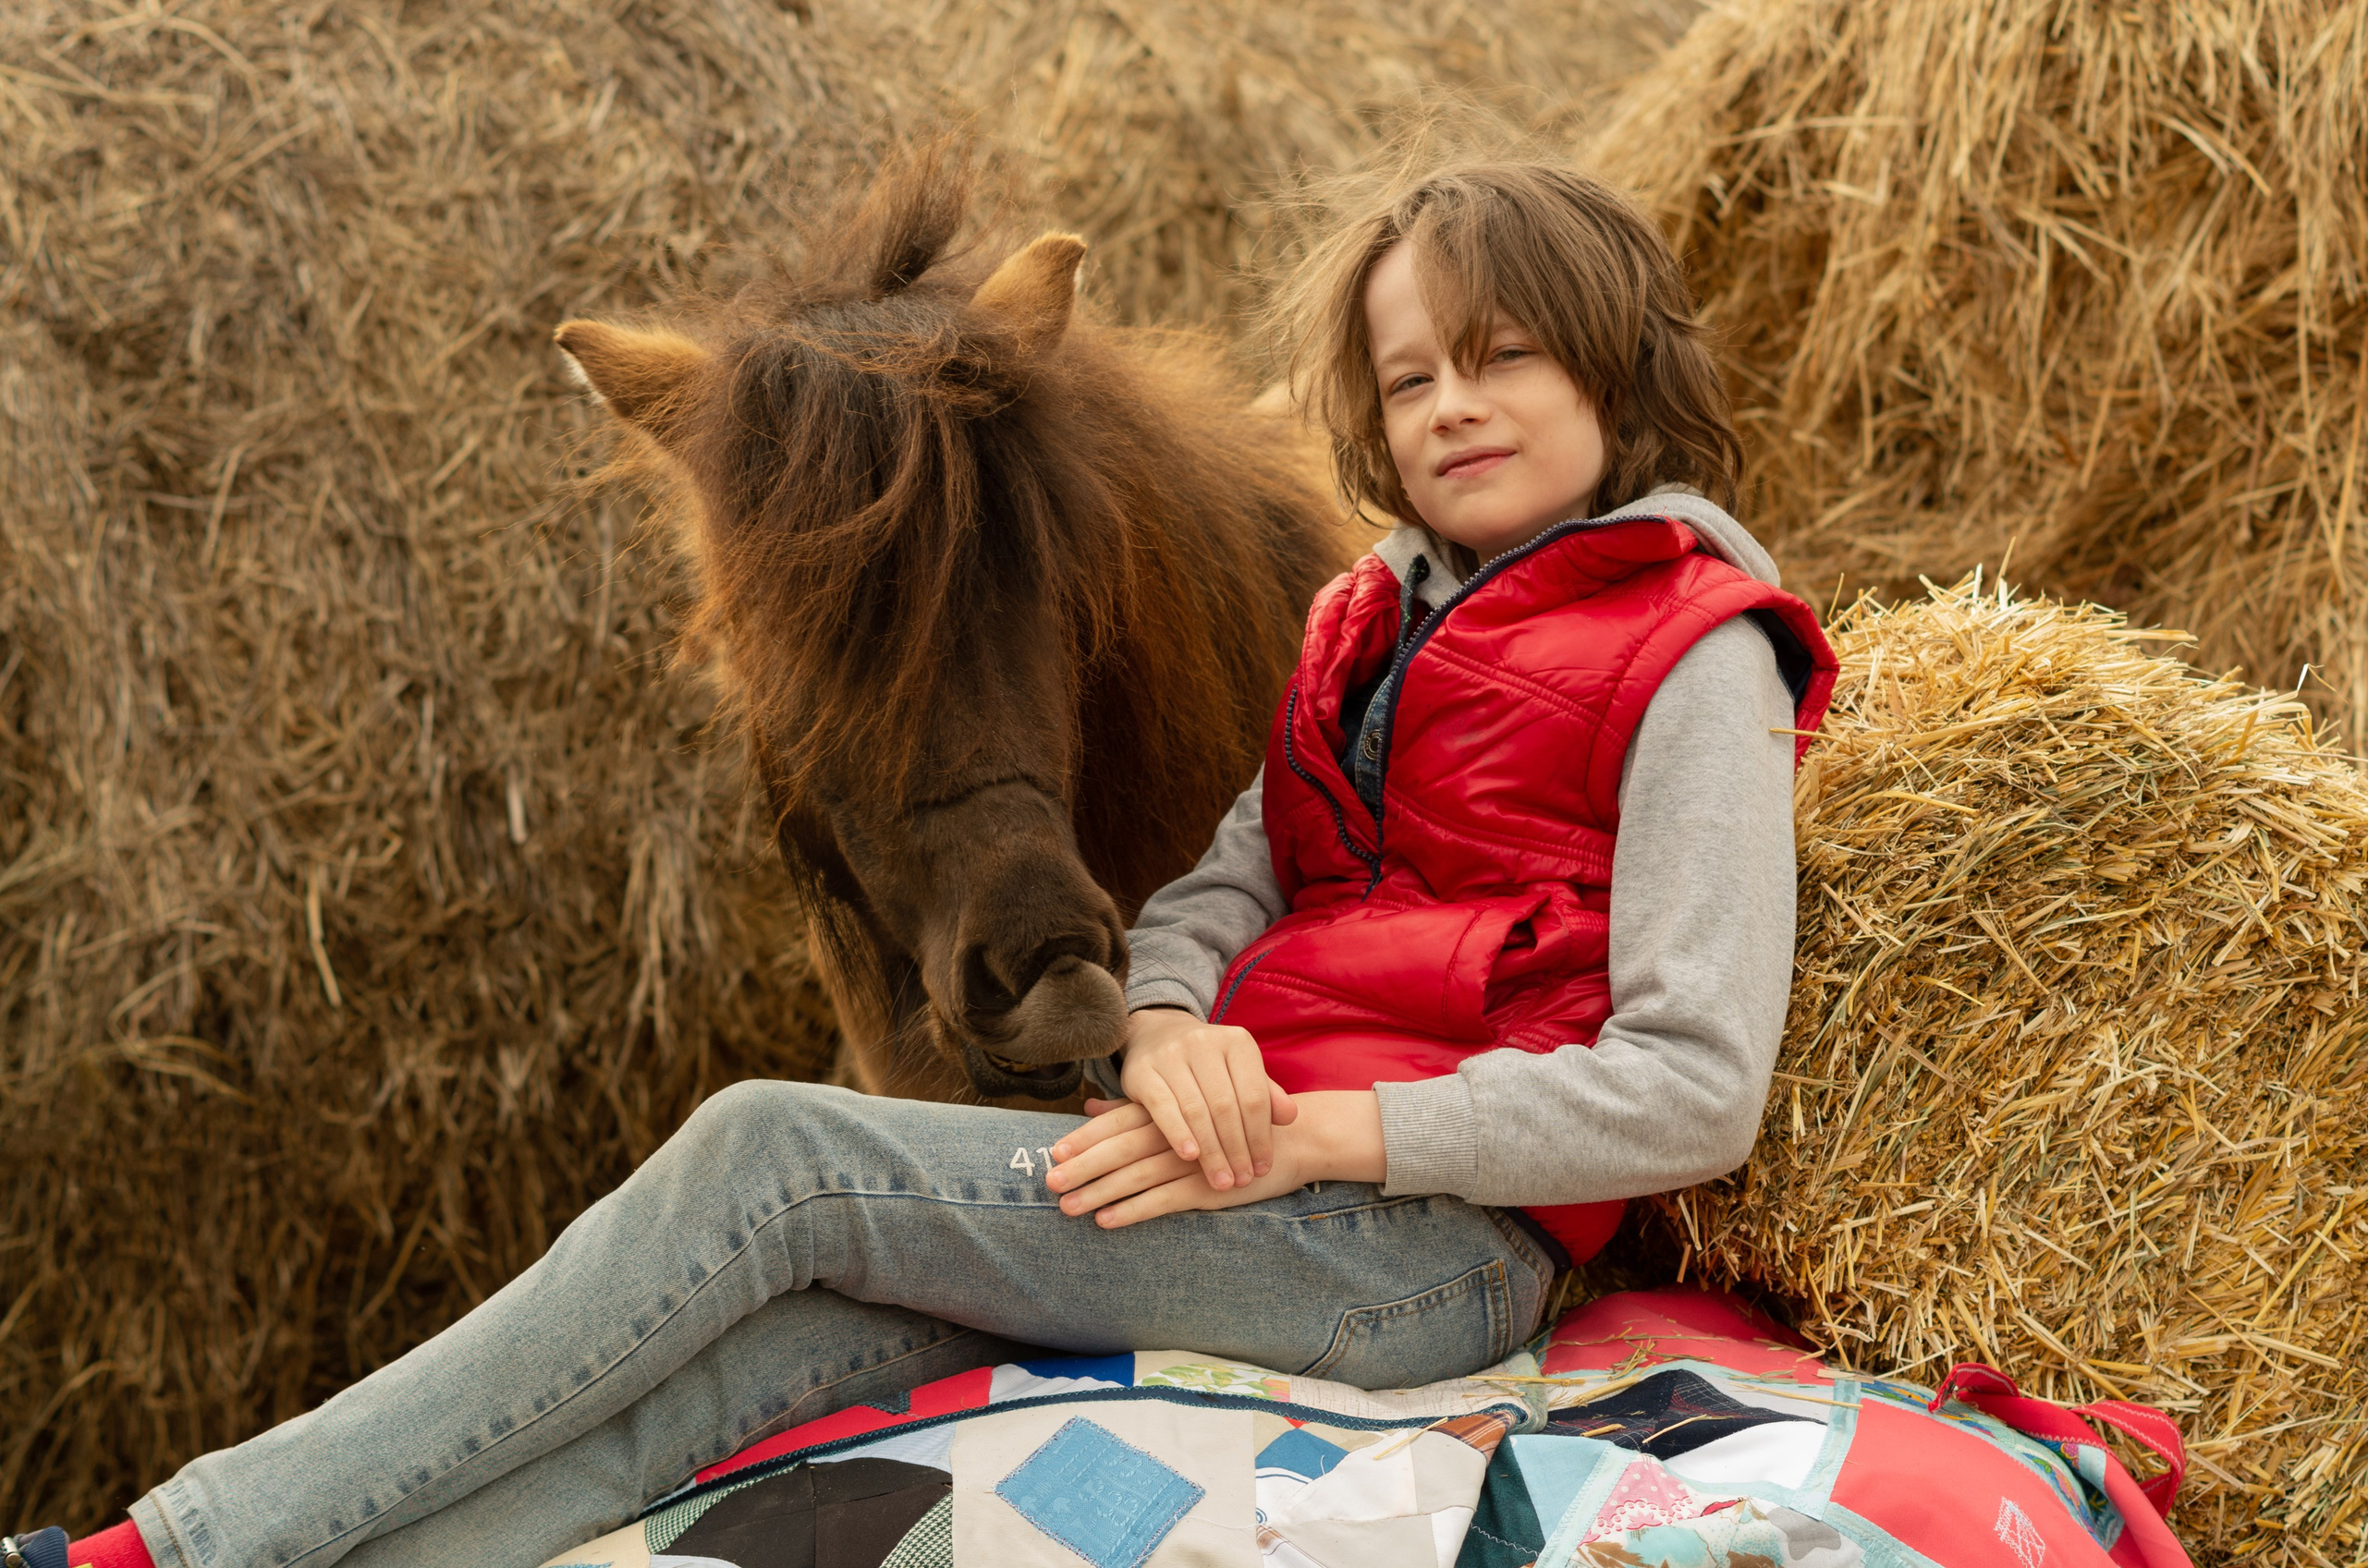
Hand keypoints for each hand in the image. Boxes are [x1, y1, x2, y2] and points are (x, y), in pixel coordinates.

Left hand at [1046, 1090, 1386, 1228]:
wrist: (1291, 1137)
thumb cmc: (1229, 1122)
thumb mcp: (1183, 1109)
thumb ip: (1135, 1108)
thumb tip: (1091, 1104)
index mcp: (1167, 1111)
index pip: (1118, 1122)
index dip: (1084, 1137)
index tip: (1052, 1150)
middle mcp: (1175, 1132)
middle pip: (1119, 1149)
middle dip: (1082, 1166)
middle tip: (1049, 1181)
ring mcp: (1192, 1160)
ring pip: (1136, 1176)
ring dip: (1099, 1192)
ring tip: (1068, 1208)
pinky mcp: (1208, 1188)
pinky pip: (1164, 1200)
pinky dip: (1134, 1210)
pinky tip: (1108, 1220)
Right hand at [1112, 1007, 1295, 1190]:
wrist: (1158, 1037)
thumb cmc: (1210, 1065)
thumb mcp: (1240, 1072)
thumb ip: (1265, 1094)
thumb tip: (1290, 1117)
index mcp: (1237, 1042)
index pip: (1254, 1097)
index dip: (1260, 1137)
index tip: (1262, 1168)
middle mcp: (1204, 1042)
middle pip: (1225, 1106)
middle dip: (1237, 1149)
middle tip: (1242, 1180)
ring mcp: (1170, 1054)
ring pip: (1196, 1110)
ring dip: (1212, 1151)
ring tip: (1222, 1180)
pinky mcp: (1142, 1070)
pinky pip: (1163, 1107)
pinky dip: (1178, 1134)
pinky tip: (1190, 1157)